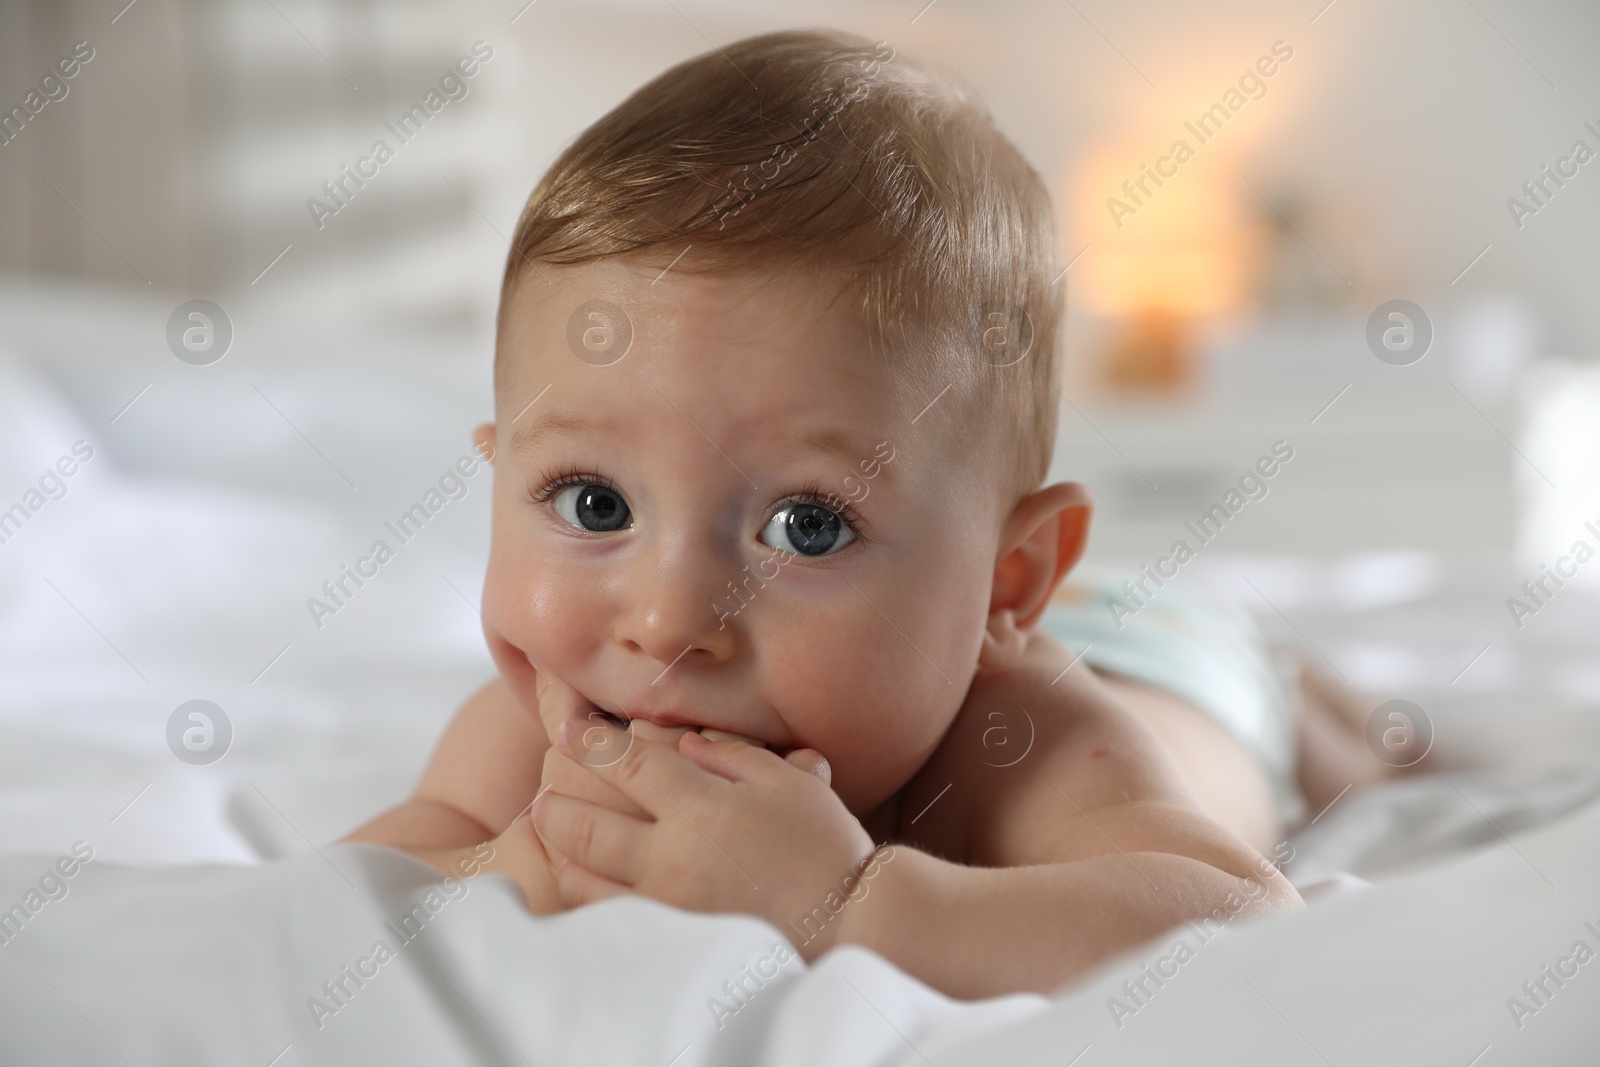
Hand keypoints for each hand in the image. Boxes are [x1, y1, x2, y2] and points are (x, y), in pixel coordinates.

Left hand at [532, 718, 875, 957]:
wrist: (848, 921)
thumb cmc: (824, 844)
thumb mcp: (788, 781)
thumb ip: (731, 755)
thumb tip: (682, 742)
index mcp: (701, 807)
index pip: (625, 764)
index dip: (590, 742)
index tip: (569, 730)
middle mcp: (673, 855)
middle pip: (586, 825)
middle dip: (556, 801)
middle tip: (545, 790)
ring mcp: (667, 903)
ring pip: (585, 877)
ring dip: (563, 849)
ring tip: (554, 831)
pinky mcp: (671, 937)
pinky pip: (608, 914)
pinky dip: (584, 893)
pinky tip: (584, 878)